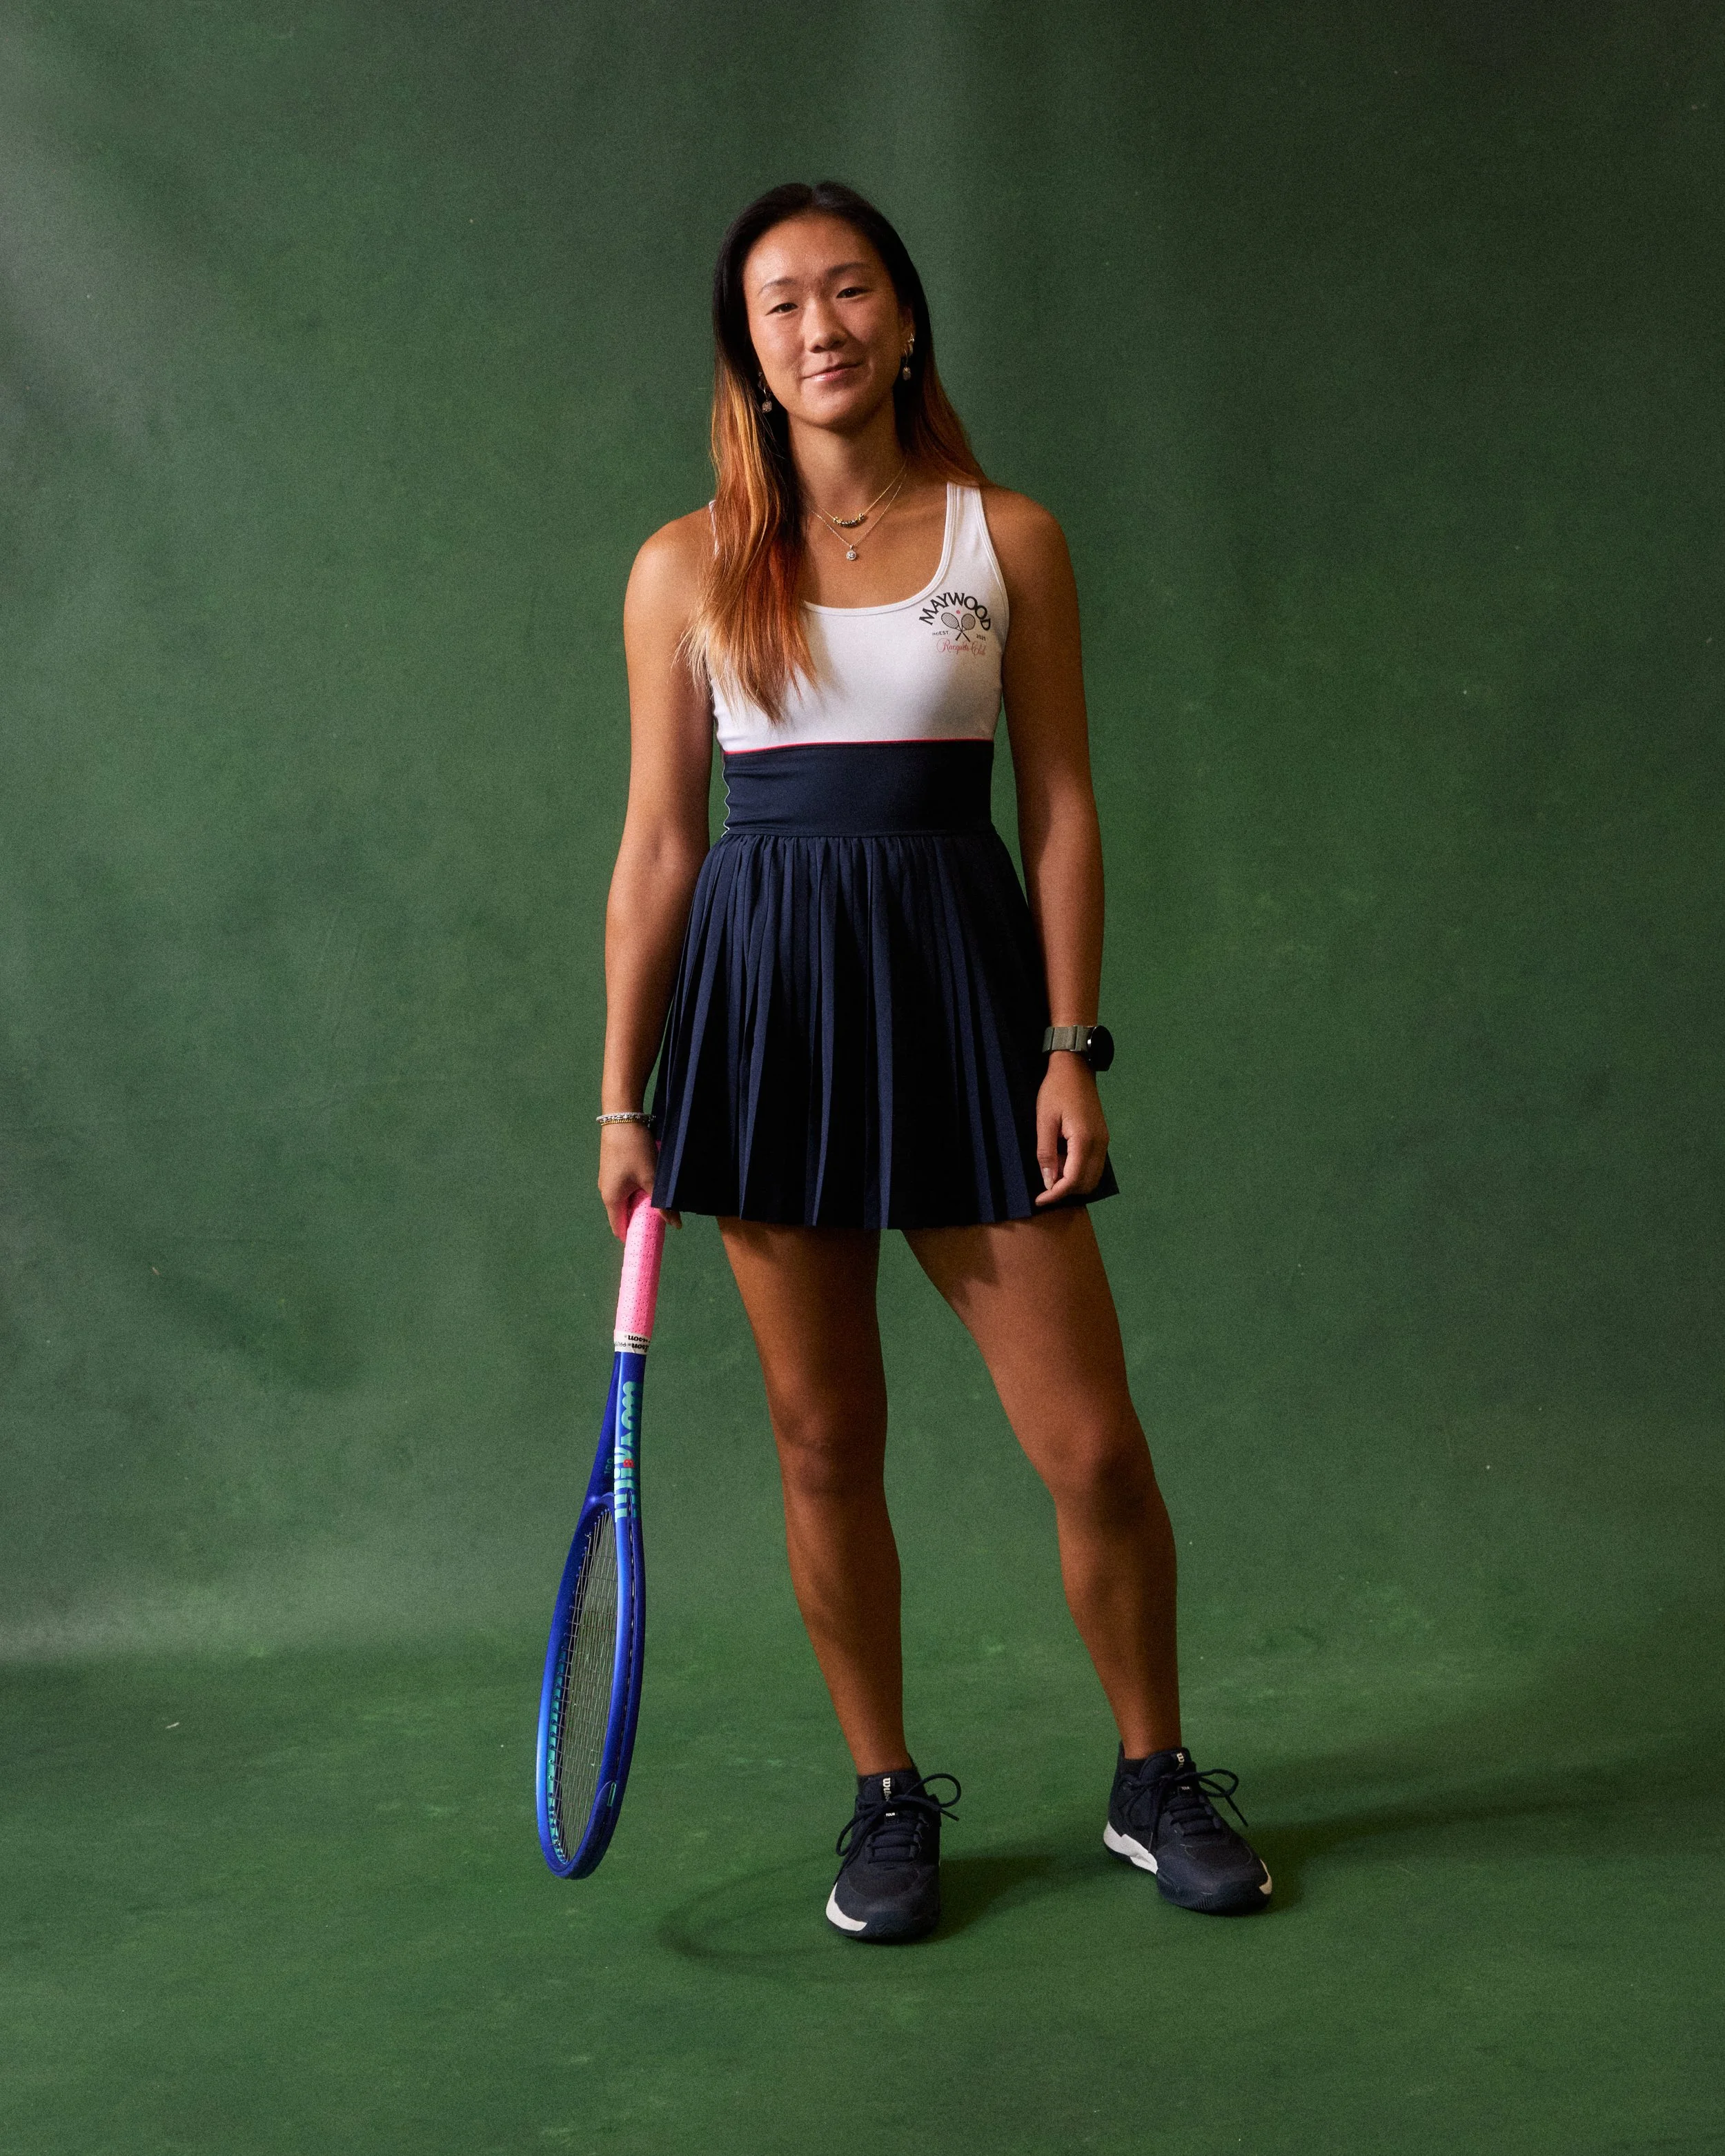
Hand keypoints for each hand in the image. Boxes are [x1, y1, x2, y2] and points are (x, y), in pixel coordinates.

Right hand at [597, 1121, 680, 1238]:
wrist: (622, 1118)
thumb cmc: (634, 1151)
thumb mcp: (651, 1179)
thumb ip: (662, 1204)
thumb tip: (676, 1225)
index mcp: (611, 1199)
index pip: (619, 1229)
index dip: (633, 1238)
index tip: (648, 1244)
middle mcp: (606, 1192)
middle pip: (623, 1214)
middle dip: (641, 1220)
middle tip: (661, 1223)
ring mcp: (609, 1180)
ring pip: (626, 1200)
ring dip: (641, 1204)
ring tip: (660, 1204)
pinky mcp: (614, 1169)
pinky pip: (626, 1188)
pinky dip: (638, 1191)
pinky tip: (652, 1186)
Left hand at [1033, 1055, 1108, 1204]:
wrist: (1075, 1068)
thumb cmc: (1055, 1090)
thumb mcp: (1044, 1121)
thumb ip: (1046, 1153)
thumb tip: (1048, 1182)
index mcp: (1085, 1140)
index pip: (1074, 1180)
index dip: (1056, 1194)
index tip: (1039, 1199)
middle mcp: (1100, 1144)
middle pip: (1087, 1183)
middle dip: (1065, 1190)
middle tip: (1044, 1186)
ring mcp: (1104, 1141)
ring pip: (1093, 1176)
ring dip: (1073, 1181)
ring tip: (1052, 1171)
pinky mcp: (1103, 1137)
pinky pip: (1094, 1164)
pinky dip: (1079, 1171)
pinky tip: (1063, 1162)